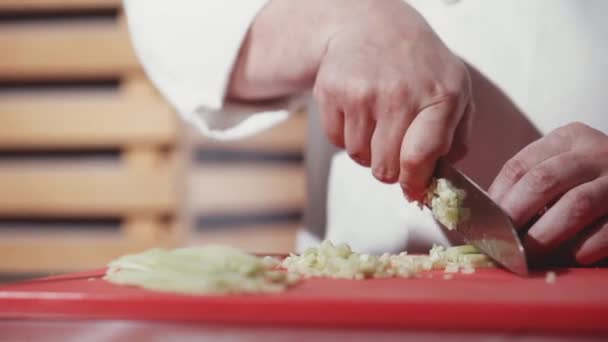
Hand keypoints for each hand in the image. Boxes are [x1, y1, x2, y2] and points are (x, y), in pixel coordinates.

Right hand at [312, 0, 472, 198]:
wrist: (372, 26)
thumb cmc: (418, 65)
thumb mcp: (455, 91)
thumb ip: (455, 138)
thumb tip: (438, 181)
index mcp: (440, 96)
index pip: (419, 158)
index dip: (414, 182)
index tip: (412, 188)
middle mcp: (400, 93)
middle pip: (385, 167)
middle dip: (389, 167)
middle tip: (392, 148)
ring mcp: (362, 92)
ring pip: (359, 156)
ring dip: (367, 150)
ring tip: (376, 122)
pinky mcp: (331, 90)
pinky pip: (336, 140)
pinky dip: (345, 135)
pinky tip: (357, 111)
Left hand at [489, 122, 607, 264]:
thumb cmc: (594, 183)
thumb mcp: (564, 169)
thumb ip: (532, 184)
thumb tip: (487, 218)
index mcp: (568, 139)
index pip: (519, 166)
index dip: (496, 198)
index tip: (483, 223)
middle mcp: (596, 152)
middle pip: (542, 182)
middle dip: (515, 217)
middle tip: (502, 243)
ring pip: (575, 206)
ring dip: (546, 235)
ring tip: (529, 255)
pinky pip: (606, 230)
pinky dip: (582, 248)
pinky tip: (570, 257)